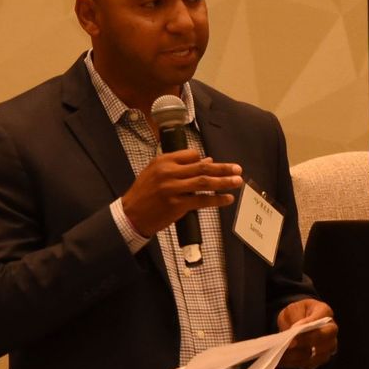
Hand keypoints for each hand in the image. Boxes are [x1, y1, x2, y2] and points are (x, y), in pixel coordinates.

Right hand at [121, 150, 243, 238]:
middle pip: (202, 167)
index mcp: (163, 161)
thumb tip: (208, 161)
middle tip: (238, 169)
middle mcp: (168, 172)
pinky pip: (201, 200)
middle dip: (223, 168)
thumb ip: (180, 166)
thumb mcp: (157, 173)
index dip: (206, 160)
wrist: (131, 214)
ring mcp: (172, 189)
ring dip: (224, 182)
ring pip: (204, 182)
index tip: (216, 166)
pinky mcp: (176, 205)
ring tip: (238, 181)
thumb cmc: (145, 192)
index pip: (192, 155)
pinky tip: (227, 199)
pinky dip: (217, 199)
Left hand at [276, 298, 337, 368]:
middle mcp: (331, 331)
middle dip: (306, 342)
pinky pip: (309, 365)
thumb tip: (295, 330)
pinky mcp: (319, 359)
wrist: (294, 322)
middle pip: (326, 338)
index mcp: (325, 312)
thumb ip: (295, 318)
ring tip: (281, 354)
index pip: (321, 318)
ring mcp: (328, 347)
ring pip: (318, 356)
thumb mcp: (293, 310)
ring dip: (298, 356)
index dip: (308, 324)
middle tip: (289, 344)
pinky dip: (295, 364)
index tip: (293, 328)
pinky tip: (282, 361)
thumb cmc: (296, 313)